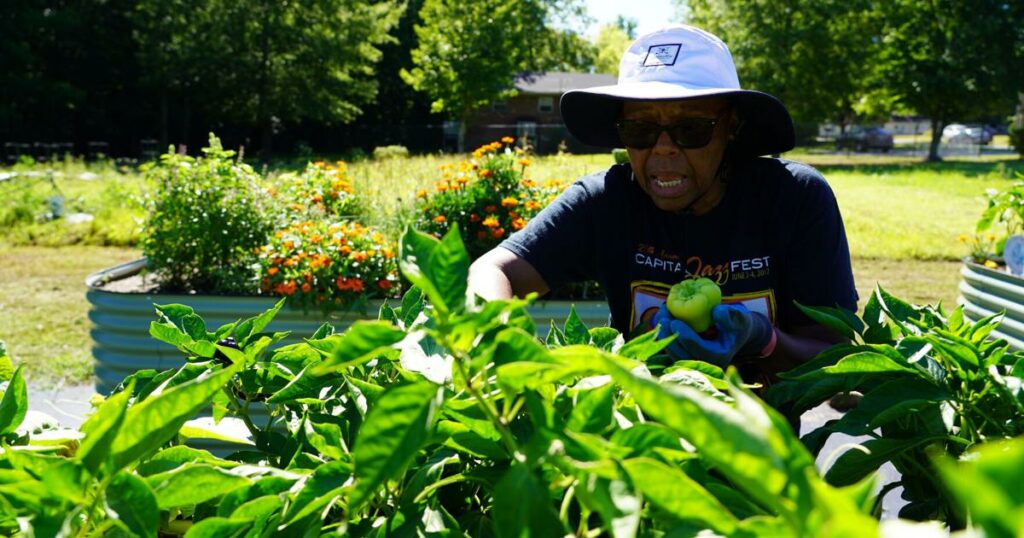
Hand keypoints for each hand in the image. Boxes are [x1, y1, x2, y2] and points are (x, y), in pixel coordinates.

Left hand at [652, 303, 774, 366]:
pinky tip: (660, 319)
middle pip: (681, 354)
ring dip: (663, 335)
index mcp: (719, 357)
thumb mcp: (740, 317)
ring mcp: (693, 365)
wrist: (733, 334)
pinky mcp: (684, 360)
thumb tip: (715, 312)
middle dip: (668, 335)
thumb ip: (731, 314)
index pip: (698, 349)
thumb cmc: (737, 324)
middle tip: (662, 316)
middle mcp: (705, 365)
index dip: (685, 336)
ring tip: (660, 314)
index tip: (674, 321)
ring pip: (672, 353)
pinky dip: (663, 336)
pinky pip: (669, 350)